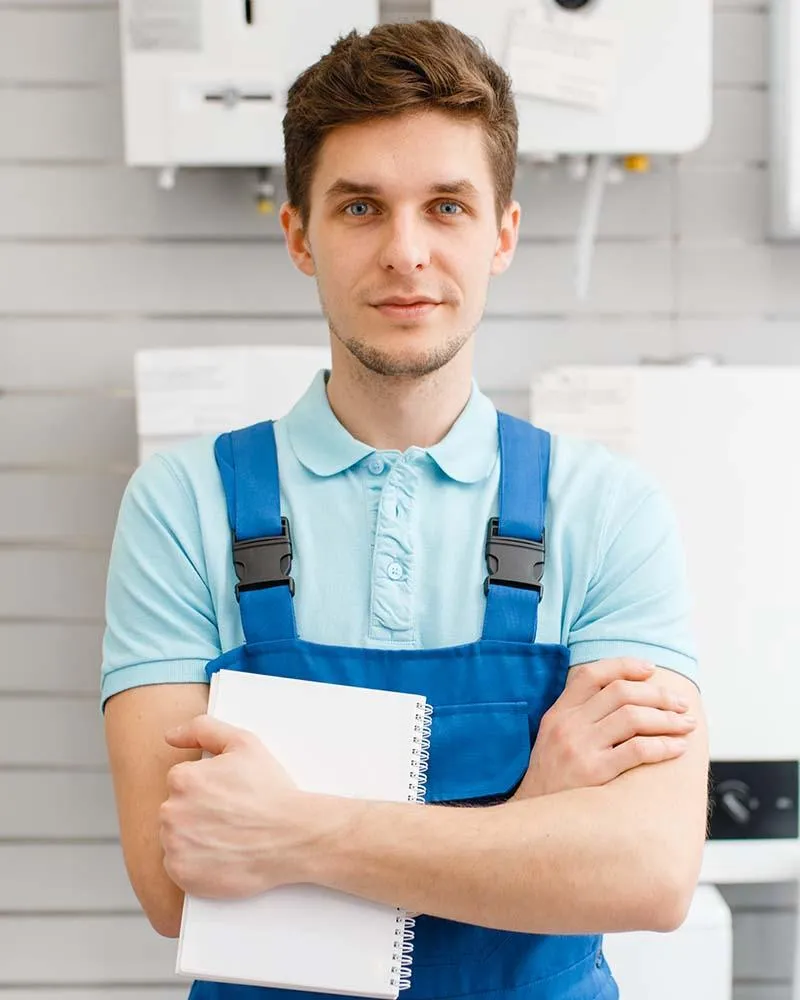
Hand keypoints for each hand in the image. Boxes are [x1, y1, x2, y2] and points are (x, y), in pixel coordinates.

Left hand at [161, 715, 311, 898]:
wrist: (292, 837)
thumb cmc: (271, 791)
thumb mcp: (243, 743)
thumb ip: (203, 729)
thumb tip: (170, 735)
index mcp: (182, 778)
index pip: (182, 781)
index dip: (208, 787)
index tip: (228, 795)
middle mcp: (171, 811)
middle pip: (176, 809)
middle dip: (198, 812)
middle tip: (231, 816)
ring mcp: (175, 845)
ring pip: (176, 837)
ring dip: (195, 837)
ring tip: (229, 836)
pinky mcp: (181, 873)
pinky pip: (178, 865)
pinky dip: (196, 863)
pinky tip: (222, 854)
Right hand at [512, 658, 695, 799]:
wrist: (535, 816)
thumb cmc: (552, 777)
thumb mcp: (553, 736)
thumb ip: (578, 714)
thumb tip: (621, 695)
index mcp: (559, 712)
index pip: (592, 674)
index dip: (624, 666)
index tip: (651, 669)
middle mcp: (568, 724)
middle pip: (621, 693)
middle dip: (658, 695)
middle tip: (681, 704)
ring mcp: (580, 747)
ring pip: (633, 718)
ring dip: (668, 719)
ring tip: (687, 725)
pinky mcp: (594, 772)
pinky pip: (637, 750)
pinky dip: (663, 746)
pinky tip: (678, 748)